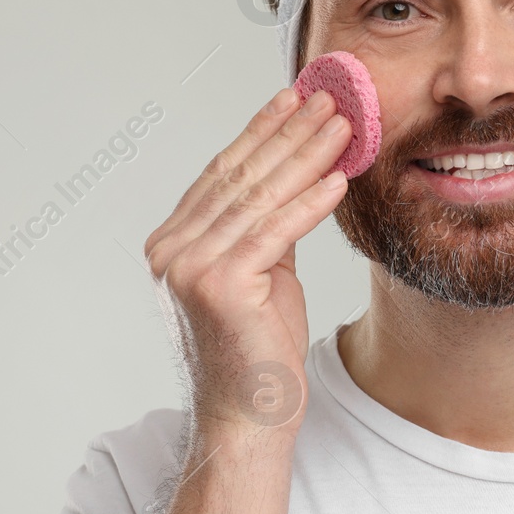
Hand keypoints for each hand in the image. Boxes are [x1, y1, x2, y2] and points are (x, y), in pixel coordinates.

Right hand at [143, 87, 350, 436]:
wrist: (249, 416)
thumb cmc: (259, 349)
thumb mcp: (261, 272)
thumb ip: (265, 226)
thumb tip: (297, 171)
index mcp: (172, 242)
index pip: (223, 173)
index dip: (261, 131)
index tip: (294, 97)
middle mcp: (171, 250)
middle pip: (241, 178)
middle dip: (289, 133)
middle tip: (329, 98)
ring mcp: (189, 267)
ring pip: (259, 198)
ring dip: (306, 156)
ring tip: (342, 127)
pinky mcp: (219, 285)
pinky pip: (275, 232)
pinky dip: (310, 202)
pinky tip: (337, 179)